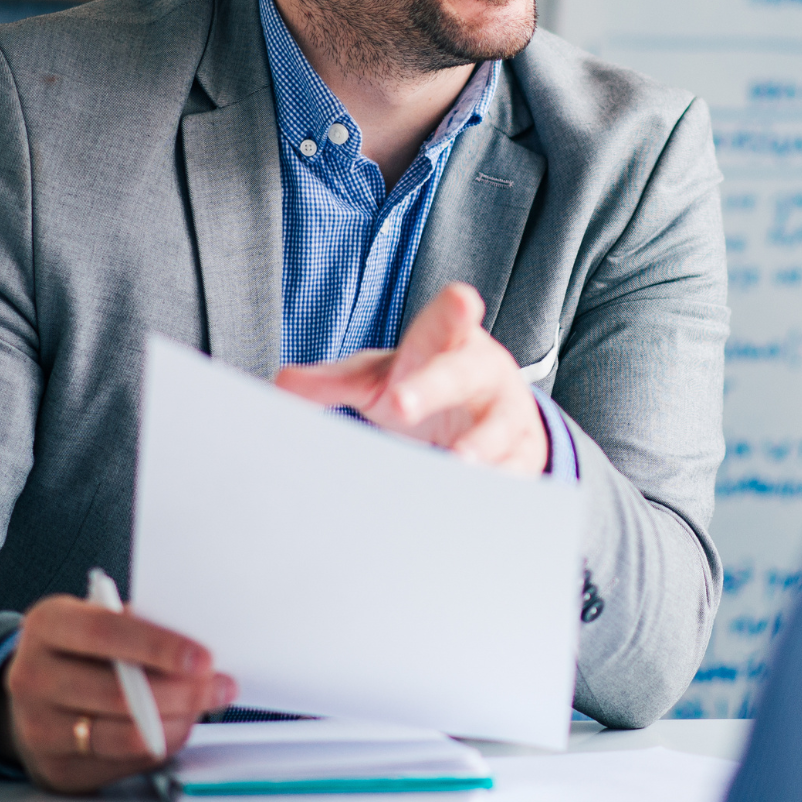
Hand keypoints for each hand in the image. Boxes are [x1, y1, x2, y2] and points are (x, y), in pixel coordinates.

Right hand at [0, 595, 236, 792]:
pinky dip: (158, 746)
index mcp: (46, 626)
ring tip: (203, 707)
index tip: (203, 658)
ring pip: (120, 735)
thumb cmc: (83, 646)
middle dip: (180, 692)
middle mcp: (32, 677)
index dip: (158, 646)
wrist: (36, 689)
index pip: (105, 632)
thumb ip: (141, 626)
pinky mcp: (54, 769)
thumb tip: (198, 649)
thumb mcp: (101, 616)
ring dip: (175, 722)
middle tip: (220, 687)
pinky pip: (119, 763)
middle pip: (116, 693)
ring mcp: (37, 729)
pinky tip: (177, 727)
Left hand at [275, 282, 547, 475]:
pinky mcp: (520, 452)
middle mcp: (482, 371)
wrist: (488, 411)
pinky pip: (513, 470)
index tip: (461, 301)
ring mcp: (505, 411)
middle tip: (400, 404)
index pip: (450, 318)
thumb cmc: (425, 381)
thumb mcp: (380, 377)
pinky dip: (498, 485)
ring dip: (476, 446)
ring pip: (496, 427)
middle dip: (433, 387)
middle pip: (461, 374)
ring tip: (455, 463)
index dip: (455, 310)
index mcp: (448, 341)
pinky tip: (478, 500)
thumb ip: (334, 381)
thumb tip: (281, 383)